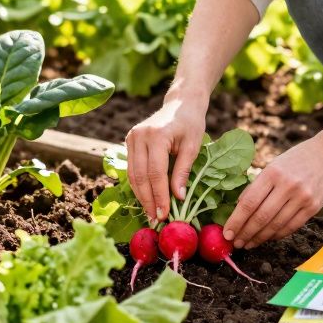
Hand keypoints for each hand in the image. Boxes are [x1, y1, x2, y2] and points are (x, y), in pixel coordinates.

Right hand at [124, 93, 207, 220]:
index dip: (159, 196)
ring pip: (133, 174)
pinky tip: (146, 198)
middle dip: (148, 200)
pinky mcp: (129, 141)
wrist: (180, 104)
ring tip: (151, 213)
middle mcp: (139, 136)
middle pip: (141, 176)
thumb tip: (178, 198)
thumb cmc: (190, 124)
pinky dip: (138, 185)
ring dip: (141, 196)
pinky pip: (132, 168)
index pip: (155, 173)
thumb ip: (183, 172)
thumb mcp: (193, 147)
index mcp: (156, 135)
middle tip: (156, 219)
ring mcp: (131, 137)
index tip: (164, 214)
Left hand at [222, 136, 322, 248]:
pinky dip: (277, 235)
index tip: (227, 233)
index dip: (236, 221)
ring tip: (249, 244)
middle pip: (261, 217)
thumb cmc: (295, 160)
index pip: (249, 202)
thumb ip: (257, 186)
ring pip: (276, 225)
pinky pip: (291, 227)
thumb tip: (238, 209)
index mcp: (272, 173)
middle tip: (236, 243)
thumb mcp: (273, 166)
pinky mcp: (314, 207)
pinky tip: (267, 238)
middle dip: (246, 233)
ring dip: (260, 238)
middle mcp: (287, 186)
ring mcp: (302, 198)